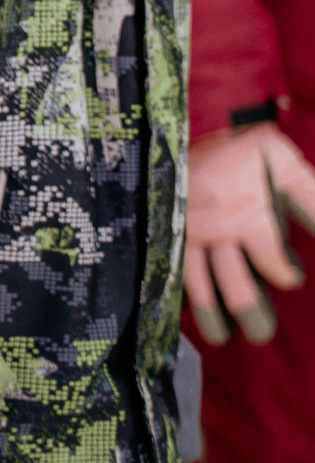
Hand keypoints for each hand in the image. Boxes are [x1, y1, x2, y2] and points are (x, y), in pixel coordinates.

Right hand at [185, 121, 314, 344]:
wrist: (179, 125)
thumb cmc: (238, 146)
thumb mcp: (282, 162)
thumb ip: (310, 199)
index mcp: (250, 218)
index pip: (275, 265)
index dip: (286, 275)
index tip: (291, 278)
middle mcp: (217, 232)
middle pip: (235, 285)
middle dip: (251, 313)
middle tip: (261, 334)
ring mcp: (185, 234)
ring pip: (198, 285)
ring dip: (212, 315)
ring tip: (221, 337)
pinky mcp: (162, 230)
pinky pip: (168, 268)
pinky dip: (174, 293)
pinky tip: (177, 310)